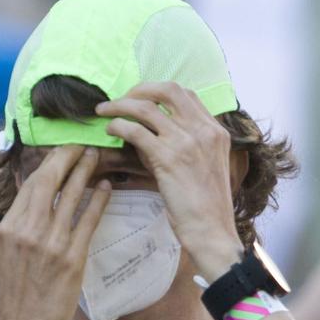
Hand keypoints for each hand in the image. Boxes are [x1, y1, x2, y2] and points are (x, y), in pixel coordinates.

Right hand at [0, 146, 109, 319]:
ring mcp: (52, 244)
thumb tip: (27, 200)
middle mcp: (29, 231)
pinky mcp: (72, 258)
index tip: (59, 151)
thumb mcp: (3, 255)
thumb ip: (16, 226)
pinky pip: (89, 220)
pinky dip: (99, 200)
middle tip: (80, 144)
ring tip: (96, 157)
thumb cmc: (13, 298)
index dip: (47, 163)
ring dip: (85, 172)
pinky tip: (106, 187)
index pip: (30, 185)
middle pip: (49, 181)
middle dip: (66, 157)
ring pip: (72, 195)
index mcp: (9, 228)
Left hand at [96, 82, 243, 277]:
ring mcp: (186, 141)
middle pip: (168, 90)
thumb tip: (146, 137)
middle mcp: (203, 130)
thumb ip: (180, 147)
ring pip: (146, 107)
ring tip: (104, 111)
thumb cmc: (206, 207)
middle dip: (139, 89)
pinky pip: (135, 130)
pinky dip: (118, 125)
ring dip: (120, 104)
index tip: (142, 98)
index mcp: (215, 131)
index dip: (160, 92)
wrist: (212, 230)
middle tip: (121, 99)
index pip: (187, 95)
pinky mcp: (168, 157)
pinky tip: (109, 130)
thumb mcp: (201, 168)